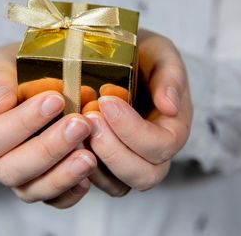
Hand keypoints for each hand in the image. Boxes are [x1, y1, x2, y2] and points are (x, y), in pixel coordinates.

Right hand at [0, 44, 96, 208]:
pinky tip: (90, 174)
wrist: (32, 78)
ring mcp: (19, 173)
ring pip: (32, 189)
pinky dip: (71, 192)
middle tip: (80, 125)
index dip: (22, 123)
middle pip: (10, 169)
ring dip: (62, 176)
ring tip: (89, 157)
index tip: (55, 100)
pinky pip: (54, 199)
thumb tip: (1, 105)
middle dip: (47, 149)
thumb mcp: (1, 61)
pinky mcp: (43, 181)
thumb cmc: (14, 68)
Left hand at [85, 29, 192, 192]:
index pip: (162, 145)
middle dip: (113, 150)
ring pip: (120, 185)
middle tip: (89, 118)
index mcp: (174, 127)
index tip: (107, 101)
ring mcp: (130, 161)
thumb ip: (170, 76)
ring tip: (75, 130)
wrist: (123, 57)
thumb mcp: (161, 54)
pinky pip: (98, 182)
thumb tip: (170, 106)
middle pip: (144, 175)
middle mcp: (155, 152)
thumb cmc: (144, 55)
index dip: (133, 129)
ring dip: (95, 161)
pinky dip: (80, 168)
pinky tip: (67, 141)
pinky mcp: (107, 165)